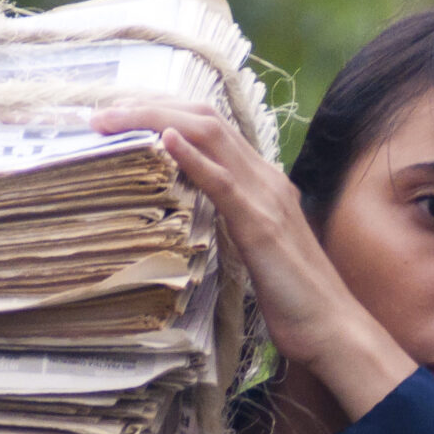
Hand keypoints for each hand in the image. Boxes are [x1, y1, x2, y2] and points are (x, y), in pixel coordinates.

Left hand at [91, 99, 414, 420]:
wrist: (332, 326)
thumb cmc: (292, 295)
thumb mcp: (253, 246)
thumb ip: (228, 219)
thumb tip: (193, 209)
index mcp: (262, 181)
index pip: (210, 126)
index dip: (164, 112)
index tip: (121, 117)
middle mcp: (265, 178)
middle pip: (205, 119)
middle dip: (150, 106)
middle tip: (101, 114)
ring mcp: (266, 198)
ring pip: (211, 136)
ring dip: (157, 119)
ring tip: (115, 119)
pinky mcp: (262, 226)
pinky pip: (224, 182)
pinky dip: (193, 157)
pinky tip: (165, 141)